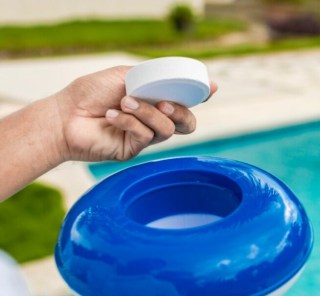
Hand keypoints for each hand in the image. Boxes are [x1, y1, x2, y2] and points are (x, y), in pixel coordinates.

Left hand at [54, 65, 216, 161]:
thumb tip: (172, 78)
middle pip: (187, 123)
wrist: (64, 115)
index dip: (200, 95)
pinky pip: (145, 137)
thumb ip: (150, 77)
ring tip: (125, 102)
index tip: (210, 87)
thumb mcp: (124, 75)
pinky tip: (112, 115)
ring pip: (167, 129)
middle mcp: (153, 121)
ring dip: (147, 113)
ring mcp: (144, 137)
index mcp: (154, 101)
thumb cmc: (90, 93)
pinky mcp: (133, 150)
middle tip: (164, 103)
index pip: (184, 100)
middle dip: (182, 113)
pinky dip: (130, 122)